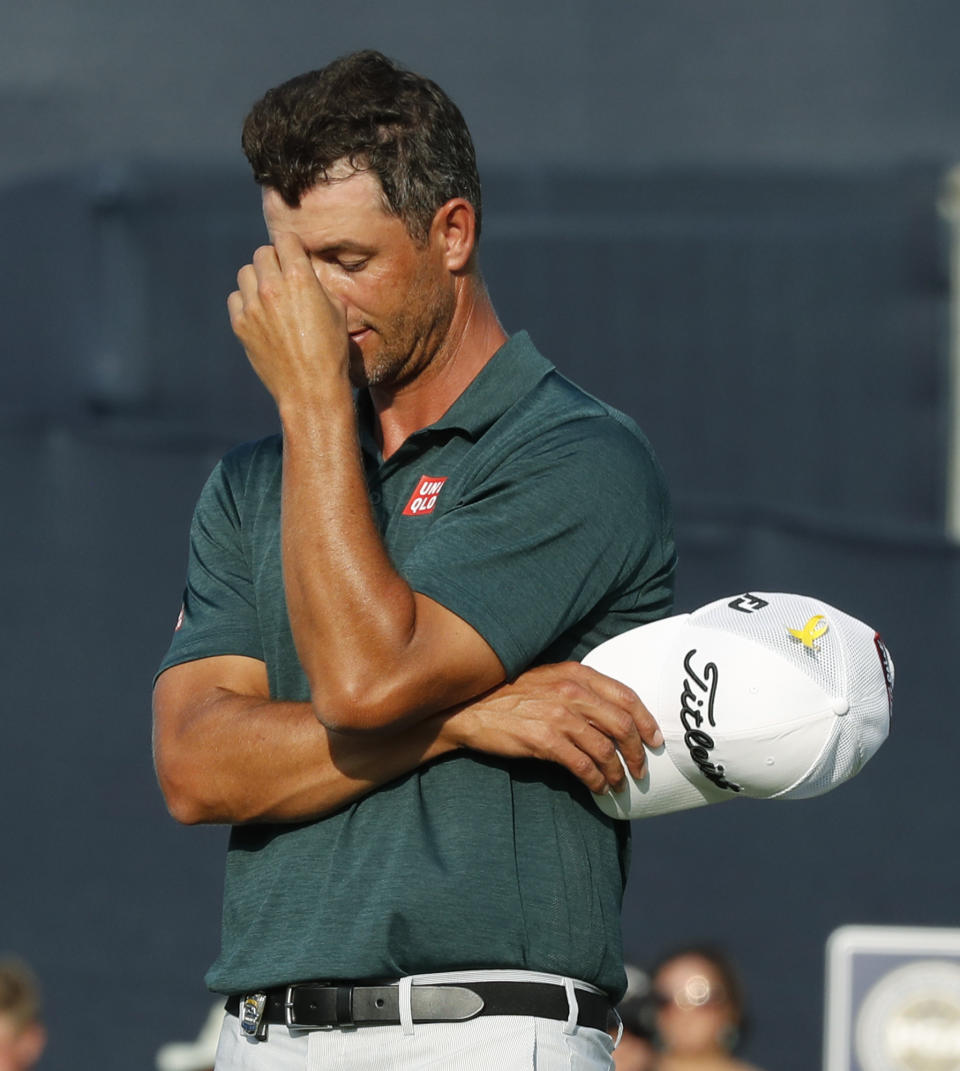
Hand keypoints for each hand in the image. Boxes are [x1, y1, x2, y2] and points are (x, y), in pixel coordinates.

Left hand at [227, 233, 349, 404]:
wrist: (311, 389)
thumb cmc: (331, 351)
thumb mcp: (337, 310)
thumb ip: (317, 284)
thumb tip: (306, 272)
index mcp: (299, 278)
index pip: (285, 240)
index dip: (292, 247)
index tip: (295, 257)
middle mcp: (272, 287)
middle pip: (262, 253)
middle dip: (274, 261)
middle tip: (283, 277)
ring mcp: (252, 306)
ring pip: (246, 273)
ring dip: (257, 279)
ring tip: (270, 296)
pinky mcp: (240, 325)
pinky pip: (236, 299)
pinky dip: (246, 301)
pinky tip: (261, 314)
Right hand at [441, 662, 661, 794]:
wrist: (471, 709)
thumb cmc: (510, 696)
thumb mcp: (548, 680)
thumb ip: (578, 690)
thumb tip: (610, 716)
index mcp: (576, 674)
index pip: (626, 696)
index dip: (646, 721)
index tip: (655, 740)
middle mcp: (571, 692)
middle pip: (621, 725)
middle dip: (637, 752)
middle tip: (640, 770)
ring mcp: (558, 716)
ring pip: (605, 749)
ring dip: (617, 771)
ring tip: (619, 784)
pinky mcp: (545, 740)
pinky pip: (582, 765)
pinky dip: (596, 780)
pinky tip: (598, 788)